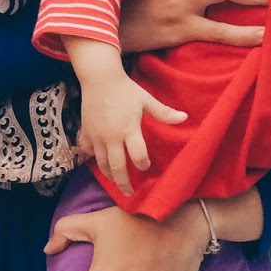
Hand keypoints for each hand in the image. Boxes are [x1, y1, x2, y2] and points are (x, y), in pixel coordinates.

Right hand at [78, 73, 185, 196]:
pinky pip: (86, 150)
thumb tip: (185, 117)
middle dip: (123, 182)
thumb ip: (164, 112)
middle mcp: (112, 137)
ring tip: (115, 181)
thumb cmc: (126, 89)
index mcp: (129, 129)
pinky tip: (97, 160)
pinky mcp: (86, 132)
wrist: (100, 78)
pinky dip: (91, 157)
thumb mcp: (146, 100)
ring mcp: (96, 136)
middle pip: (117, 167)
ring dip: (109, 175)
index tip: (146, 166)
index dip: (143, 164)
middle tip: (128, 193)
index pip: (138, 155)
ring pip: (101, 163)